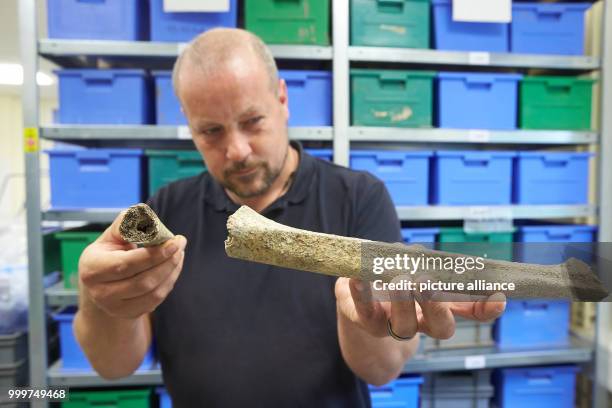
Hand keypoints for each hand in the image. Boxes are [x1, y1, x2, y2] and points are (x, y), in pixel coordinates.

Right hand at [78, 211, 186, 319]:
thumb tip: (145, 216)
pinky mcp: (129, 313)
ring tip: (179, 253)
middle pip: (143, 281)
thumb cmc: (109, 253)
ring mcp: (114, 307)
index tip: (173, 242)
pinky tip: (173, 267)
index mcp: (92, 268)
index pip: (126, 264)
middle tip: (180, 244)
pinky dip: (169, 282)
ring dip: (172, 271)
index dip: (153, 255)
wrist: (101, 283)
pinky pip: (156, 300)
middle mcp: (100, 292)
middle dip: (167, 261)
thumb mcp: (112, 236)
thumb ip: (127, 223)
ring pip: (152, 292)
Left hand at [335, 277, 505, 339]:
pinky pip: (364, 310)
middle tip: (428, 283)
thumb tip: (430, 255)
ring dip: (404, 301)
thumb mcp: (414, 267)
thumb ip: (427, 263)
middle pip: (440, 326)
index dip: (485, 308)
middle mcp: (420, 322)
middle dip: (437, 305)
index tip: (498, 298)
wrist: (355, 309)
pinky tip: (359, 279)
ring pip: (404, 324)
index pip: (469, 312)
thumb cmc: (392, 280)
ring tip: (400, 281)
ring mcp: (391, 325)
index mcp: (439, 308)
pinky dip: (362, 294)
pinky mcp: (363, 319)